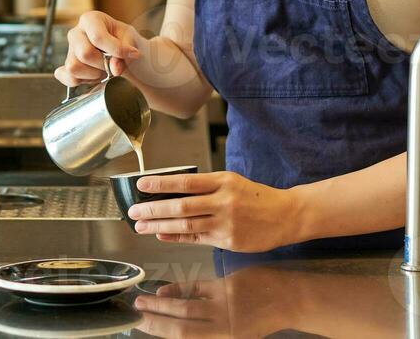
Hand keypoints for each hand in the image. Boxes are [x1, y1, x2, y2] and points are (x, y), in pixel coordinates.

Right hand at [53, 9, 143, 87]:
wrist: (125, 54)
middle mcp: (76, 33)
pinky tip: (94, 77)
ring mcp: (69, 51)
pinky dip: (82, 82)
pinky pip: (68, 78)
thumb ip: (124, 51)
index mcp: (90, 19)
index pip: (97, 37)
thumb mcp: (131, 40)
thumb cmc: (126, 41)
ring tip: (105, 70)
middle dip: (104, 64)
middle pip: (85, 54)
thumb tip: (114, 68)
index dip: (116, 50)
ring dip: (94, 74)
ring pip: (74, 67)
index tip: (132, 54)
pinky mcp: (66, 68)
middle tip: (114, 64)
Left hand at [126, 170, 302, 252]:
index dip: (161, 183)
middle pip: (181, 205)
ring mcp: (226, 221)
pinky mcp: (228, 239)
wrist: (286, 215)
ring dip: (160, 225)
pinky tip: (162, 234)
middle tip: (133, 212)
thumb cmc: (257, 198)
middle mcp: (223, 200)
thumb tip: (173, 193)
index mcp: (223, 181)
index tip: (141, 184)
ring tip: (141, 226)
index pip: (185, 182)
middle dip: (153, 209)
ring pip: (185, 223)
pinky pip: (196, 239)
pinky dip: (176, 237)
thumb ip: (206, 188)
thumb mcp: (233, 182)